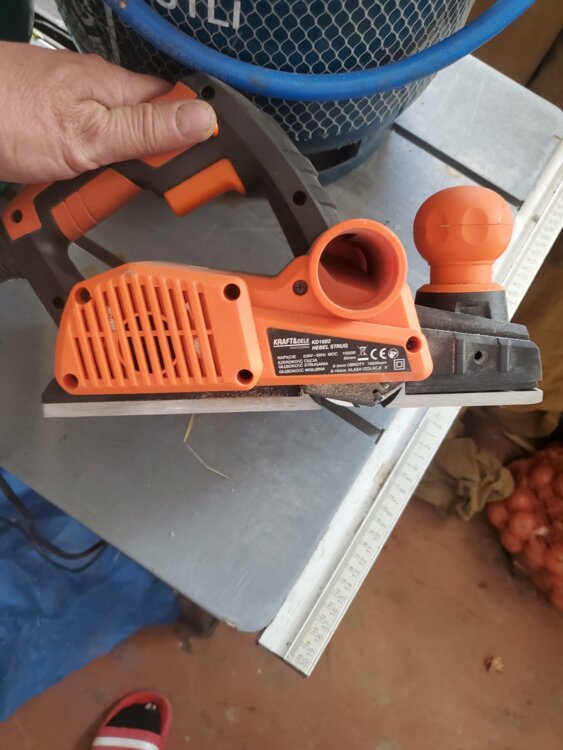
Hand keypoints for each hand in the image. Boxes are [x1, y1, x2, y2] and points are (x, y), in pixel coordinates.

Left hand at [0, 42, 216, 182]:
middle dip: (149, 163)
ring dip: (115, 172)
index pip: (176, 106)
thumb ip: (146, 131)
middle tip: (137, 185)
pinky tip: (78, 181)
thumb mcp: (89, 136)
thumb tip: (201, 119)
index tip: (202, 168)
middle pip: (149, 128)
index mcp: (116, 88)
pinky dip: (88, 171)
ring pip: (118, 143)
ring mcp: (76, 109)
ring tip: (99, 187)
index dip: (194, 134)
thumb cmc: (8, 116)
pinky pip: (89, 150)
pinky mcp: (56, 126)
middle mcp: (99, 93)